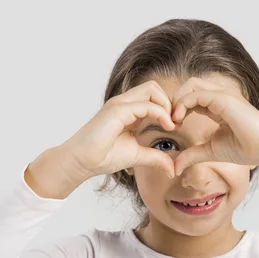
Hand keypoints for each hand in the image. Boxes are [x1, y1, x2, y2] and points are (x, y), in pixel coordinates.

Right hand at [63, 80, 177, 178]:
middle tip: (175, 122)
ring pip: (151, 89)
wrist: (82, 161)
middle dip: (169, 102)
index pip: (153, 96)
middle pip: (153, 87)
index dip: (168, 108)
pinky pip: (146, 105)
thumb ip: (156, 158)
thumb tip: (173, 169)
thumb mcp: (138, 156)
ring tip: (171, 124)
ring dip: (166, 105)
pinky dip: (161, 113)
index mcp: (129, 110)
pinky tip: (167, 127)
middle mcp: (124, 103)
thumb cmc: (104, 157)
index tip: (176, 126)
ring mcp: (119, 104)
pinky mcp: (117, 110)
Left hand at [169, 77, 258, 175]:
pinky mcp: (224, 99)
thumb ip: (192, 155)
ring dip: (178, 100)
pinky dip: (183, 104)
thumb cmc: (245, 149)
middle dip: (175, 100)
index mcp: (218, 106)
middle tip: (170, 121)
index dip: (179, 109)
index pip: (192, 97)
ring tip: (173, 120)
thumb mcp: (210, 151)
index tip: (172, 127)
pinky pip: (196, 94)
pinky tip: (179, 119)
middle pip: (190, 86)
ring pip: (191, 85)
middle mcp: (221, 96)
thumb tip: (174, 167)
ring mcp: (223, 95)